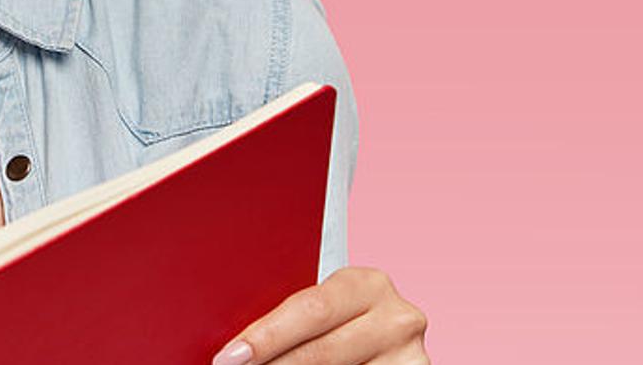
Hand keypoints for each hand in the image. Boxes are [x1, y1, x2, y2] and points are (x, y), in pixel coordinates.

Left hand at [210, 266, 427, 363]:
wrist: (383, 337)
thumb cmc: (340, 323)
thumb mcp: (325, 308)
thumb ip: (293, 316)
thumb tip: (235, 346)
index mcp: (367, 284)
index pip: (309, 310)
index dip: (265, 337)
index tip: (230, 357)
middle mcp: (397, 318)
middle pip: (321, 352)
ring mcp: (412, 355)